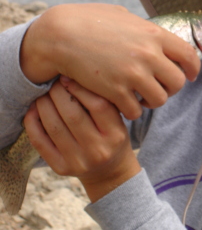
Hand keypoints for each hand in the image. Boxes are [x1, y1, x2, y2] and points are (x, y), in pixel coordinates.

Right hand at [20, 3, 200, 118]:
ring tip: (141, 96)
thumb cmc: (87, 20)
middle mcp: (148, 55)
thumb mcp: (122, 16)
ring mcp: (133, 74)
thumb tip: (156, 36)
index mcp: (154, 34)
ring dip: (152, 101)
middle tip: (159, 87)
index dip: (193, 68)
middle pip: (178, 83)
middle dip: (171, 88)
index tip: (191, 75)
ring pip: (160, 100)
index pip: (189, 55)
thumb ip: (144, 28)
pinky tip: (123, 102)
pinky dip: (132, 110)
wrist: (59, 35)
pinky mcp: (116, 91)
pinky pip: (136, 111)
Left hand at [23, 77, 141, 201]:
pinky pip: (40, 142)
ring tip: (44, 94)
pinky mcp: (61, 168)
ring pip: (54, 126)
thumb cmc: (113, 138)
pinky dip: (33, 123)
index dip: (81, 88)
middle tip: (55, 84)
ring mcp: (79, 161)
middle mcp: (99, 150)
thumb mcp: (118, 121)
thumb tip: (73, 79)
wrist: (109, 172)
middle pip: (73, 115)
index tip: (70, 78)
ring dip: (44, 105)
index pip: (98, 105)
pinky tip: (34, 111)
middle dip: (60, 94)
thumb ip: (104, 102)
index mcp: (116, 135)